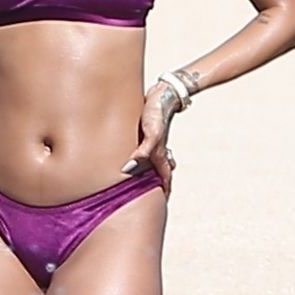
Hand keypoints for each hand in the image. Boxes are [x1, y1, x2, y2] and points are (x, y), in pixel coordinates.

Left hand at [121, 82, 179, 196]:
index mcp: (159, 153)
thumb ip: (144, 151)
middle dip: (155, 185)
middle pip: (158, 173)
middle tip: (151, 198)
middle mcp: (156, 150)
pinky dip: (141, 157)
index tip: (162, 202)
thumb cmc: (157, 111)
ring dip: (148, 173)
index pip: (164, 177)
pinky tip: (134, 156)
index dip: (163, 190)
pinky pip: (144, 150)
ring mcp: (152, 141)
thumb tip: (130, 168)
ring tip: (141, 182)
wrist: (163, 92)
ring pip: (151, 162)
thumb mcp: (152, 132)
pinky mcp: (146, 132)